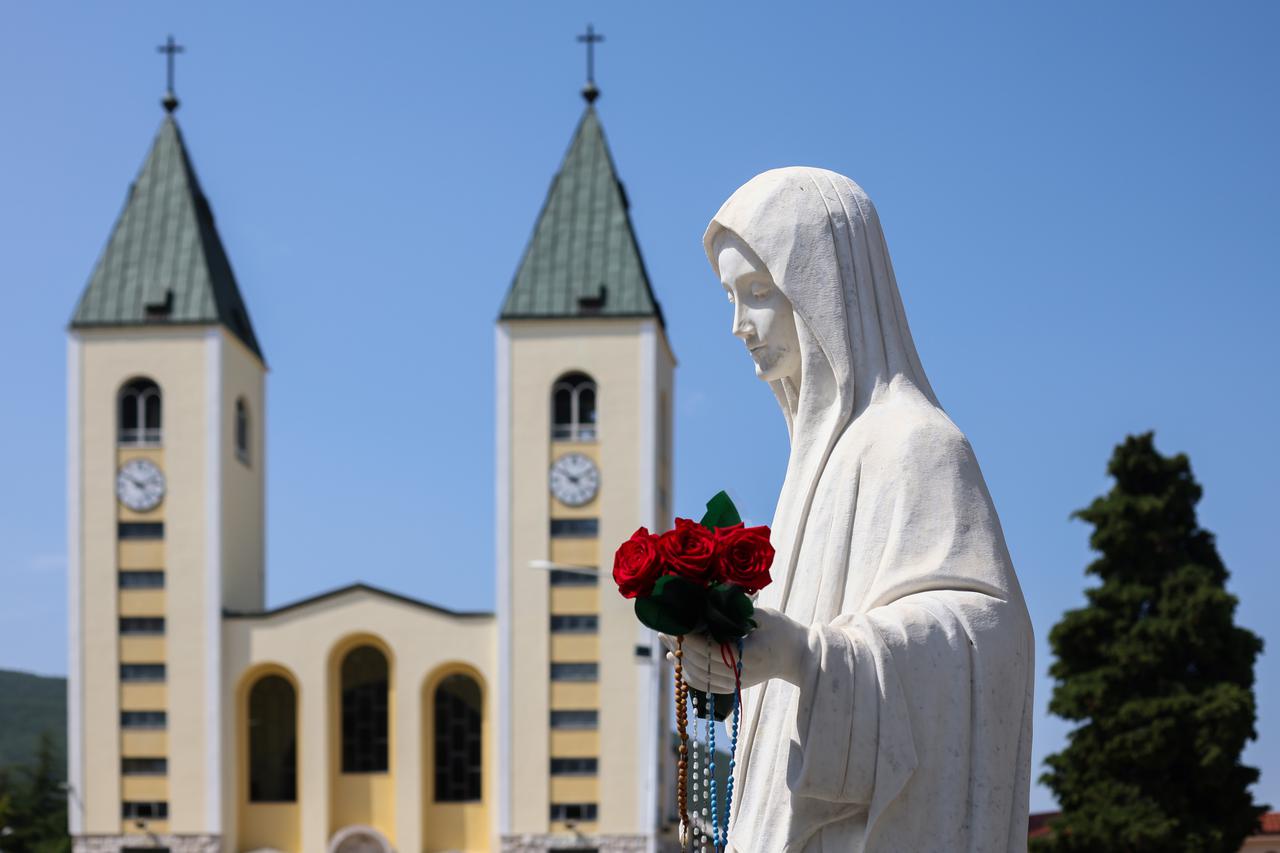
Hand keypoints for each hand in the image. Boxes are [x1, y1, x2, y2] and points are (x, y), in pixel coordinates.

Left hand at [661, 606, 808, 690]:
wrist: (799, 657)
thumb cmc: (783, 631)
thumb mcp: (764, 615)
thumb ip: (737, 611)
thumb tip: (707, 600)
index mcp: (751, 656)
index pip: (713, 650)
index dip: (692, 639)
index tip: (677, 624)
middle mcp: (742, 674)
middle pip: (703, 665)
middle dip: (682, 647)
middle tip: (665, 629)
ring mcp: (737, 683)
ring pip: (701, 676)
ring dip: (681, 659)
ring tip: (666, 640)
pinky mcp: (735, 687)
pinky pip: (705, 684)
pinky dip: (688, 672)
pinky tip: (675, 660)